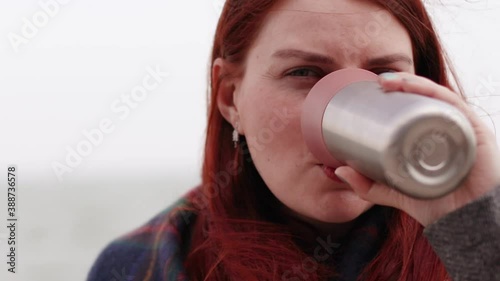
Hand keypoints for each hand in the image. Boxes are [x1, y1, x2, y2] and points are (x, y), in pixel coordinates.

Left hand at [334, 72, 499, 226]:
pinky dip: (432, 91)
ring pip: (436, 96)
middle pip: (425, 97)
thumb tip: (338, 170)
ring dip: (412, 82)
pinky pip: (453, 104)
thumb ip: (368, 185)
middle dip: (401, 83)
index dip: (397, 92)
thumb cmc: (437, 206)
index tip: (373, 87)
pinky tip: (412, 86)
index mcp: (433, 137)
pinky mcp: (474, 131)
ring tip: (387, 80)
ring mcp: (462, 128)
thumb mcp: (394, 192)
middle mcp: (448, 128)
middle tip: (377, 82)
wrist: (466, 225)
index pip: (416, 107)